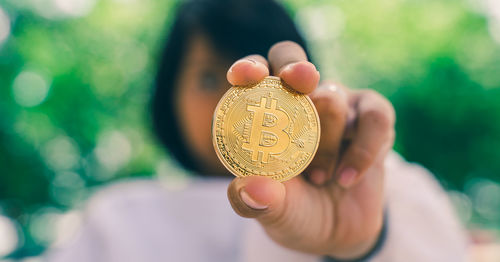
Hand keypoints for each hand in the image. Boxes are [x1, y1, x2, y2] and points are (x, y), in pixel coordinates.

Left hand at [225, 41, 394, 258]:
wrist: (339, 233)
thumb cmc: (296, 212)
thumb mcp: (274, 213)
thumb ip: (258, 202)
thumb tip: (248, 187)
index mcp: (263, 116)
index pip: (251, 78)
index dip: (248, 69)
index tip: (245, 77)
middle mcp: (296, 102)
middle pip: (290, 59)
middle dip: (294, 69)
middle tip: (299, 82)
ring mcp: (335, 106)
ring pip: (332, 97)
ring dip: (326, 141)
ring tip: (320, 178)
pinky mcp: (370, 119)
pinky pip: (375, 117)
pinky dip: (363, 149)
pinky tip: (348, 177)